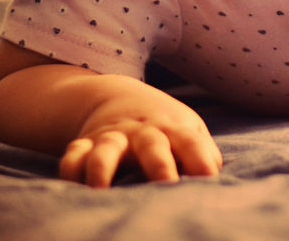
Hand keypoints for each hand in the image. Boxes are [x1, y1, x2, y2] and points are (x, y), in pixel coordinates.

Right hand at [60, 90, 221, 187]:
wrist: (120, 99)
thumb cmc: (165, 127)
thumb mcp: (189, 131)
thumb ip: (204, 154)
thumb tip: (219, 182)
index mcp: (174, 129)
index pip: (191, 142)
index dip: (201, 160)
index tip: (208, 180)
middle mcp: (143, 132)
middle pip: (152, 145)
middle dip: (159, 164)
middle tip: (167, 186)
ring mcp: (113, 137)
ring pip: (105, 150)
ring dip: (101, 168)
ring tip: (99, 190)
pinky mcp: (86, 144)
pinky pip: (72, 156)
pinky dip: (69, 170)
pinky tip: (70, 188)